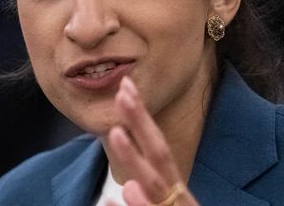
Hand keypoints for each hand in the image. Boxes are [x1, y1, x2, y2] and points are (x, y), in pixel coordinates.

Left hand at [103, 77, 198, 205]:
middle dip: (141, 123)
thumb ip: (149, 195)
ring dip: (134, 158)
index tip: (126, 89)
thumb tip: (128, 186)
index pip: (157, 146)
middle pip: (160, 154)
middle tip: (122, 95)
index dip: (141, 118)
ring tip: (116, 133)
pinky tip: (107, 201)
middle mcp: (176, 195)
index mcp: (173, 186)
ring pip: (154, 184)